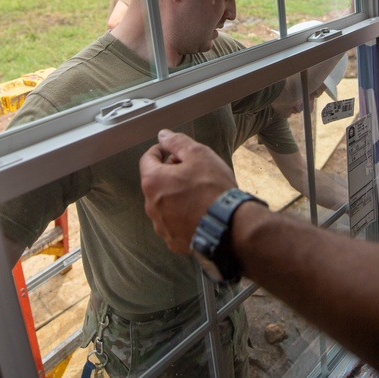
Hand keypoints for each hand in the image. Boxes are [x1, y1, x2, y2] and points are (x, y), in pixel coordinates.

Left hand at [139, 129, 237, 253]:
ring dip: (175, 195)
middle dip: (169, 173)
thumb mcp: (199, 155)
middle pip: (156, 183)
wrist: (231, 226)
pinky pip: (174, 223)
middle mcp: (152, 206)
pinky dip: (182, 215)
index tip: (168, 149)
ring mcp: (162, 226)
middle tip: (190, 169)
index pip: (147, 160)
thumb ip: (177, 142)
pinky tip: (199, 211)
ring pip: (164, 204)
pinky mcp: (174, 241)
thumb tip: (163, 136)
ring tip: (198, 192)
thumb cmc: (214, 189)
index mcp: (154, 182)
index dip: (159, 151)